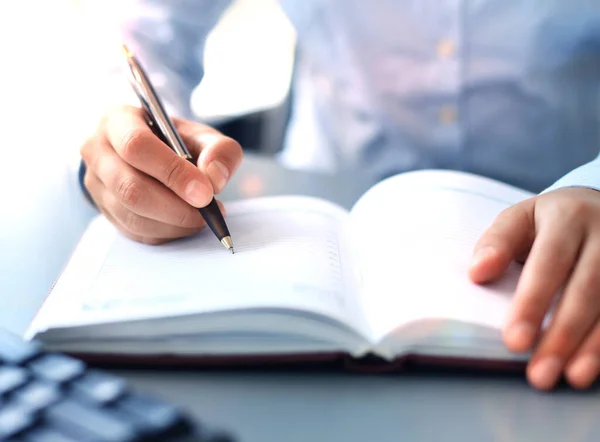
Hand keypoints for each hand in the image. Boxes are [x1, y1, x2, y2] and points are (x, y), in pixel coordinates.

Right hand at [80, 105, 242, 244]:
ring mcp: (96, 184)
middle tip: (208, 211)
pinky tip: (185, 224)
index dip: (172, 172)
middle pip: (130, 187)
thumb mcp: (203, 136)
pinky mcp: (105, 211)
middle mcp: (98, 151)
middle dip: (175, 206)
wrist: (155, 154)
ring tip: (201, 217)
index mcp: (117, 120)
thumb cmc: (177, 142)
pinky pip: (135, 232)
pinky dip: (166, 233)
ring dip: (174, 223)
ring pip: (132, 215)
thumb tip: (214, 179)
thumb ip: (219, 150)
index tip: (205, 192)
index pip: (136, 145)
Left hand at [469, 187, 599, 390]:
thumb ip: (498, 242)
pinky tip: (592, 367)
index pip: (549, 263)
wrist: (599, 207)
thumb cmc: (550, 220)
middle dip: (561, 335)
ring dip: (590, 346)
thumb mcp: (520, 218)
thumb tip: (477, 273)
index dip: (532, 303)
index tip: (514, 341)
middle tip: (539, 372)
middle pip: (585, 290)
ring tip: (569, 376)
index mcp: (568, 217)